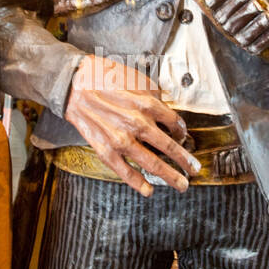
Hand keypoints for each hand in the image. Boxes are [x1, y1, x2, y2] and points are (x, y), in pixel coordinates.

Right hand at [64, 54, 200, 196]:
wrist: (73, 85)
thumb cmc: (103, 78)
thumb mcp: (135, 78)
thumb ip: (153, 95)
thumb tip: (165, 108)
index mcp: (147, 104)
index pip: (174, 123)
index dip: (182, 131)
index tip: (183, 137)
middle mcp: (138, 124)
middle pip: (170, 147)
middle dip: (186, 161)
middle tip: (195, 169)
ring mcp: (122, 140)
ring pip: (153, 164)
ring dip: (170, 176)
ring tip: (182, 185)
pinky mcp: (106, 151)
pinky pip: (126, 172)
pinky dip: (139, 184)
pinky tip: (149, 191)